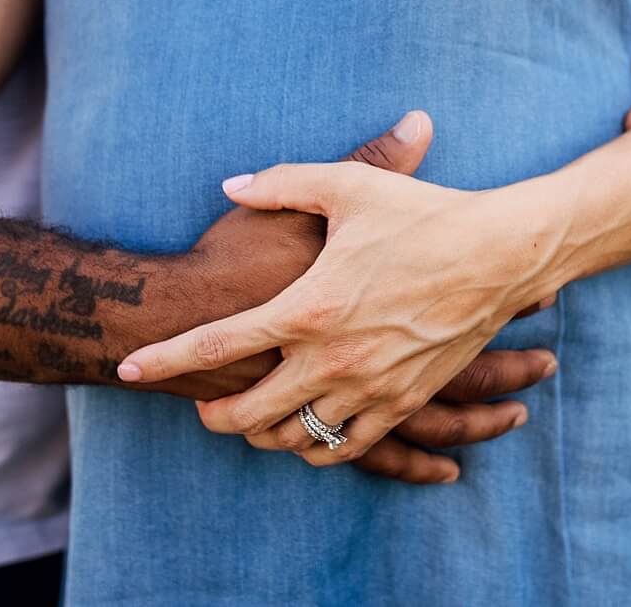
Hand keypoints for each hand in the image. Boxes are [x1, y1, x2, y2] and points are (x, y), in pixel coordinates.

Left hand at [117, 113, 547, 471]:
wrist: (501, 253)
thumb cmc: (424, 214)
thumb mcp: (346, 188)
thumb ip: (280, 182)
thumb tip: (232, 182)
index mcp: (308, 307)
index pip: (218, 344)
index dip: (166, 359)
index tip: (128, 367)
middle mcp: (332, 358)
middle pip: (249, 411)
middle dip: (214, 414)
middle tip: (200, 406)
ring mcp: (369, 387)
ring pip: (295, 437)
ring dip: (264, 433)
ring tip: (251, 418)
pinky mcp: (403, 401)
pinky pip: (346, 447)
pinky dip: (317, 447)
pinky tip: (307, 431)